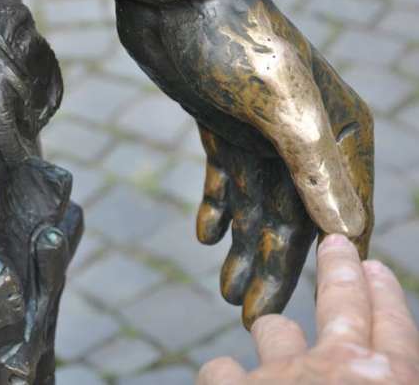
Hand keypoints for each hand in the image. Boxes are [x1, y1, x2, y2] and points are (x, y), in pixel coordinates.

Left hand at [113, 0, 373, 325]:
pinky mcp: (223, 126)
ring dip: (243, 248)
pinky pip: (226, 179)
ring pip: (257, 206)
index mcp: (338, 132)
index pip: (342, 213)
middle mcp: (306, 137)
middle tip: (247, 316)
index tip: (309, 310)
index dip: (324, 263)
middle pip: (293, 218)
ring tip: (224, 292)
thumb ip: (316, 169)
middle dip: (273, 267)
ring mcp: (262, 133)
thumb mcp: (282, 107)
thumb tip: (349, 233)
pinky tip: (207, 236)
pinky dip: (219, 208)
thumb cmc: (235, 42)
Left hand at [198, 234, 418, 384]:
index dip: (385, 297)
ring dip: (274, 335)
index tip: (374, 266)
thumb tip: (378, 371)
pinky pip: (220, 368)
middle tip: (336, 245)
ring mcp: (280, 377)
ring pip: (273, 330)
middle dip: (339, 270)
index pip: (396, 330)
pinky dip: (224, 378)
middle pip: (341, 305)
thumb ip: (386, 383)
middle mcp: (337, 370)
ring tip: (274, 335)